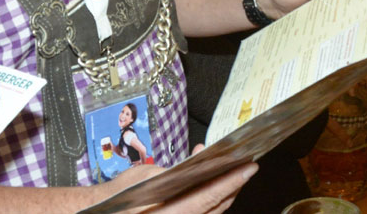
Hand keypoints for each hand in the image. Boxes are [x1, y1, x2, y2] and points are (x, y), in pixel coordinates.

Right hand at [120, 146, 257, 213]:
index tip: (249, 168)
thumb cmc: (117, 199)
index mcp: (169, 213)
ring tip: (235, 173)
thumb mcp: (145, 178)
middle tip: (247, 166)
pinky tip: (214, 186)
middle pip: (215, 207)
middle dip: (233, 186)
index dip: (232, 181)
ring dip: (224, 194)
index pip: (209, 196)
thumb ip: (173, 171)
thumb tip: (200, 158)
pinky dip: (210, 201)